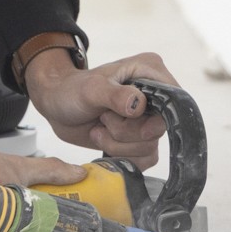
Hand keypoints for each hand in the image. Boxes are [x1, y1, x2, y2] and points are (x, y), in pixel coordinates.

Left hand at [25, 49, 176, 164]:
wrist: (57, 106)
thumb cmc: (72, 90)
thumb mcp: (91, 89)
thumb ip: (115, 95)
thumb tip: (139, 105)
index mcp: (151, 72)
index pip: (173, 101)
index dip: (154, 117)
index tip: (130, 117)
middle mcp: (154, 96)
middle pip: (158, 129)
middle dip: (126, 132)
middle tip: (104, 119)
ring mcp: (147, 119)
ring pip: (149, 147)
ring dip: (118, 144)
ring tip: (99, 127)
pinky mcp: (138, 139)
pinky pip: (143, 159)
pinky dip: (121, 155)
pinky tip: (103, 139)